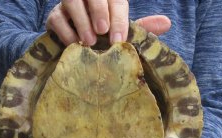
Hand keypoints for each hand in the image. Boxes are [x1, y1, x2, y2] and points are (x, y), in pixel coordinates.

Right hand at [46, 0, 170, 44]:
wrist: (78, 48)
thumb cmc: (105, 39)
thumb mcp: (122, 33)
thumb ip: (141, 28)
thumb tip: (167, 23)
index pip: (115, 0)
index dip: (118, 18)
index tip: (119, 40)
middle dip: (98, 10)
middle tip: (103, 32)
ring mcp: (69, 5)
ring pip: (72, 1)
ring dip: (82, 21)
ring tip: (89, 42)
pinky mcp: (54, 17)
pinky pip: (57, 20)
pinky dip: (66, 33)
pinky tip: (74, 45)